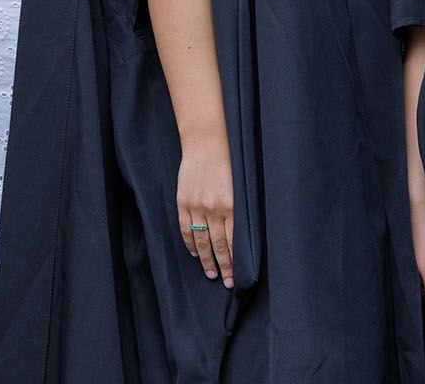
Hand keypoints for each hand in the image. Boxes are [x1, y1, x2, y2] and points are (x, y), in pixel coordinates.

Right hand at [176, 131, 235, 288]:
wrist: (206, 143)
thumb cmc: (228, 162)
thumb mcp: (240, 186)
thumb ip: (238, 210)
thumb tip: (241, 236)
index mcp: (232, 206)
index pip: (234, 242)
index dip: (235, 262)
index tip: (237, 277)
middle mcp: (214, 209)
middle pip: (218, 246)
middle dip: (223, 267)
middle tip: (227, 283)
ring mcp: (197, 206)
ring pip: (201, 241)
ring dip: (206, 260)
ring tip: (210, 274)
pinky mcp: (183, 202)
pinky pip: (185, 229)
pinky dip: (190, 244)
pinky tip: (195, 253)